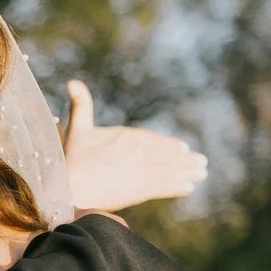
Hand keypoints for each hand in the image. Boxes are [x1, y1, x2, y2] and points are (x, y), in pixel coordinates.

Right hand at [61, 80, 207, 213]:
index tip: (182, 148)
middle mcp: (138, 152)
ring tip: (201, 174)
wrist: (69, 187)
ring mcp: (141, 170)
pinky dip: (177, 187)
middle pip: (166, 155)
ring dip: (187, 172)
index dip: (168, 145)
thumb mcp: (77, 128)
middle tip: (201, 162)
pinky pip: (163, 186)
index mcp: (126, 136)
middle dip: (185, 159)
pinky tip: (188, 188)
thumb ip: (81, 105)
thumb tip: (72, 82)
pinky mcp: (140, 189)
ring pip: (170, 170)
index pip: (153, 140)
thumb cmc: (71, 159)